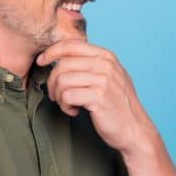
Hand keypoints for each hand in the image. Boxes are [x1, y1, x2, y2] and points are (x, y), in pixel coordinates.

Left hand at [37, 41, 156, 156]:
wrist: (134, 130)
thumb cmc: (118, 106)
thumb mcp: (109, 77)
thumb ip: (91, 65)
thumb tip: (60, 58)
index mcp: (106, 56)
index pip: (71, 45)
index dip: (51, 52)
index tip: (41, 62)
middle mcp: (106, 65)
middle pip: (63, 64)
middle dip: (52, 81)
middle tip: (56, 96)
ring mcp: (103, 80)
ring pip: (62, 80)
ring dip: (59, 96)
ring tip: (68, 105)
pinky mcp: (99, 97)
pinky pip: (67, 95)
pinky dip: (65, 106)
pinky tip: (74, 111)